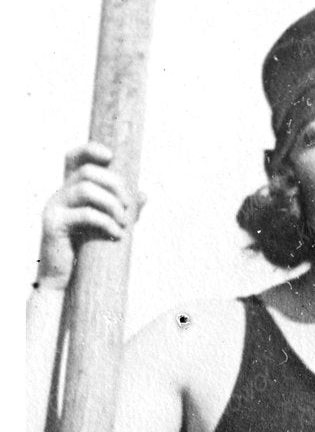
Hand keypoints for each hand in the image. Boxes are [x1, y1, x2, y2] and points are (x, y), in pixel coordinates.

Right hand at [36, 142, 142, 291]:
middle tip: (129, 207)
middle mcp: (59, 194)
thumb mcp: (108, 227)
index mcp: (70, 190)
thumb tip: (144, 194)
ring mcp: (54, 208)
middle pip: (86, 171)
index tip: (112, 156)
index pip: (74, 157)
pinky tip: (117, 235)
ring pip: (85, 189)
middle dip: (114, 185)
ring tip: (125, 223)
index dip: (90, 149)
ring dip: (112, 204)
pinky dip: (106, 222)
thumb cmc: (86, 253)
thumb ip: (123, 210)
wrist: (64, 282)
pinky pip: (84, 214)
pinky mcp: (54, 225)